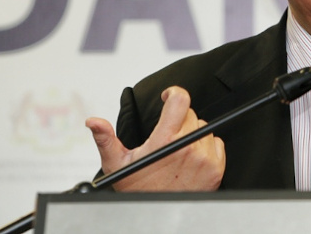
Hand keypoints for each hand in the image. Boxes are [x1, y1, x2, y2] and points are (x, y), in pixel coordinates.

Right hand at [86, 86, 225, 191]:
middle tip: (167, 135)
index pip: (180, 101)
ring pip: (204, 128)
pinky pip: (217, 144)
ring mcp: (204, 158)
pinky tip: (191, 158)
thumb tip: (93, 121)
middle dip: (179, 120)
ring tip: (178, 150)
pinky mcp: (215, 169)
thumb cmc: (138, 189)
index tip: (168, 97)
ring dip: (193, 134)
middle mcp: (187, 147)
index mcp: (164, 141)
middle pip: (190, 114)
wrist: (158, 216)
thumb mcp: (117, 165)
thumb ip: (106, 139)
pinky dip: (207, 147)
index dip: (174, 94)